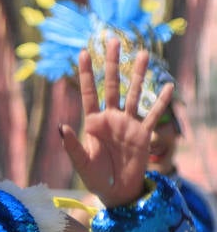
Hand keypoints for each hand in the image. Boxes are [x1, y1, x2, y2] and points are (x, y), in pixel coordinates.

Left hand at [61, 38, 172, 207]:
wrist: (117, 191)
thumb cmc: (95, 177)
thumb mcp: (81, 162)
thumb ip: (71, 145)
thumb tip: (60, 127)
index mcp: (92, 122)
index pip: (88, 92)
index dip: (85, 73)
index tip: (82, 52)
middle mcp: (111, 117)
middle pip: (111, 85)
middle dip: (111, 64)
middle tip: (112, 41)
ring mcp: (128, 123)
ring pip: (135, 94)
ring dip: (138, 75)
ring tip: (143, 54)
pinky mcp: (144, 133)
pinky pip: (154, 115)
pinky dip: (161, 102)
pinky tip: (169, 87)